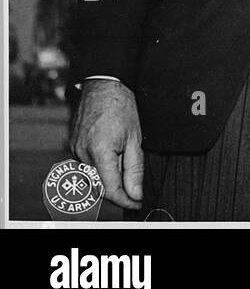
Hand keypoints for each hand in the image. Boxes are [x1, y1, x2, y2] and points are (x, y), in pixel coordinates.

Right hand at [70, 79, 143, 209]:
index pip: (110, 189)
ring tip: (125, 160)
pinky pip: (88, 164)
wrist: (103, 86)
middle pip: (100, 185)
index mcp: (99, 152)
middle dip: (118, 190)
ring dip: (110, 176)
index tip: (137, 203)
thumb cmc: (121, 107)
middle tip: (135, 188)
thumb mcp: (135, 138)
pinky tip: (113, 153)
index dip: (125, 200)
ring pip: (93, 176)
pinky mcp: (74, 146)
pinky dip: (101, 165)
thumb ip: (135, 168)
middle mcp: (83, 154)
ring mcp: (75, 150)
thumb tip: (135, 193)